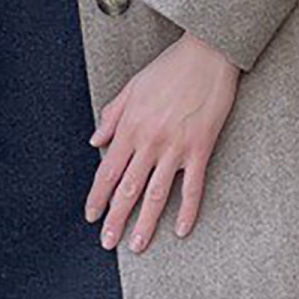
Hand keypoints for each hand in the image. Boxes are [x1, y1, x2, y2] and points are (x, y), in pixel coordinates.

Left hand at [85, 33, 239, 250]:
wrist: (206, 53)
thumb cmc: (170, 68)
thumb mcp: (132, 87)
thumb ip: (112, 116)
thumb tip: (95, 140)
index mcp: (130, 127)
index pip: (107, 171)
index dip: (98, 197)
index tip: (92, 217)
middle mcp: (149, 141)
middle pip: (128, 189)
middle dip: (116, 219)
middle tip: (108, 243)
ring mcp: (175, 147)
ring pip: (156, 194)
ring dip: (145, 223)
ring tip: (138, 245)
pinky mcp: (200, 148)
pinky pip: (192, 186)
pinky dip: (187, 210)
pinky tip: (180, 229)